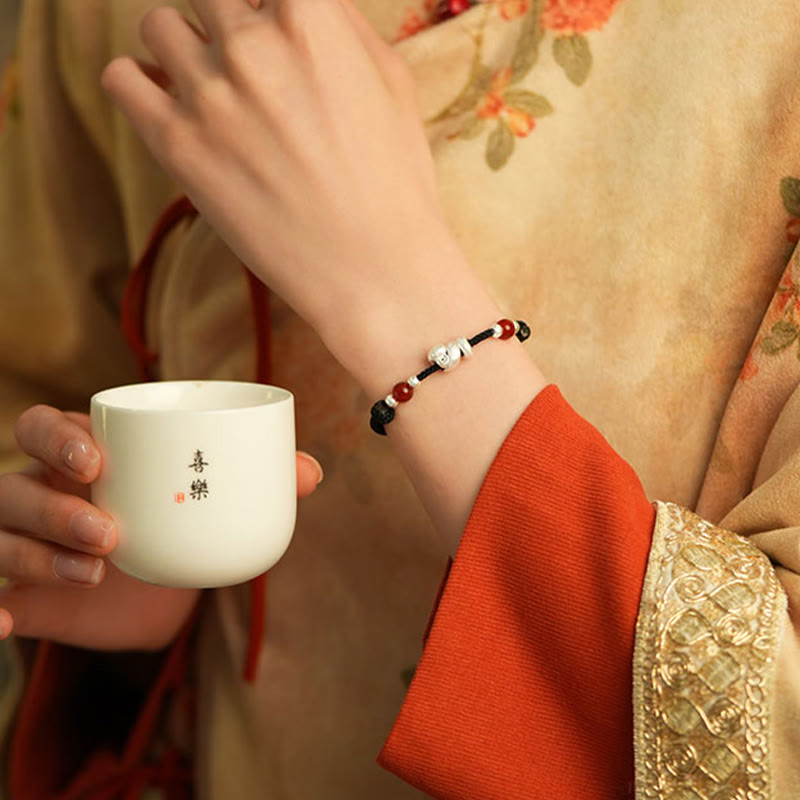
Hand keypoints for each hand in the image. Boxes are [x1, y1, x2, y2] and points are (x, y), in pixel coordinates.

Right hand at [0, 404, 323, 650]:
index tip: (98, 459)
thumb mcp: (210, 498)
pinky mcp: (21, 595)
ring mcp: (24, 543)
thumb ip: (259, 479)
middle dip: (53, 506)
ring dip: (39, 555)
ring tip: (97, 571)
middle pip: (14, 486)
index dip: (56, 437)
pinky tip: (7, 623)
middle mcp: (42, 493)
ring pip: (2, 538)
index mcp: (82, 456)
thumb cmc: (177, 523)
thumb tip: (312, 473)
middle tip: (109, 530)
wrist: (158, 590)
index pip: (41, 427)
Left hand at [100, 0, 481, 374]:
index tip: (273, 30)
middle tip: (251, 67)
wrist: (375, 270)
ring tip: (214, 92)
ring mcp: (208, 93)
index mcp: (311, 15)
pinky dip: (138, 83)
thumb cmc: (395, 182)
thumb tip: (301, 5)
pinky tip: (169, 105)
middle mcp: (251, 42)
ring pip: (158, 25)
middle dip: (230, 23)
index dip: (271, 8)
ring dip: (184, 49)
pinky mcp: (176, 146)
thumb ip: (341, 25)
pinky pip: (120, 78)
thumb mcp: (392, 82)